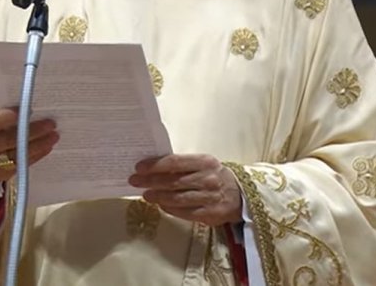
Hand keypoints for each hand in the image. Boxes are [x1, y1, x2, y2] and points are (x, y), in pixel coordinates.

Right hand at [0, 109, 59, 183]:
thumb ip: (8, 114)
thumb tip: (33, 109)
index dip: (15, 115)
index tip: (32, 110)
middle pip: (12, 138)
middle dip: (34, 131)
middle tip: (51, 124)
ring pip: (19, 154)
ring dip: (40, 144)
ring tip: (54, 136)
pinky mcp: (1, 175)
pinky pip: (22, 164)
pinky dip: (37, 155)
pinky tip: (47, 147)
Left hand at [128, 154, 242, 225]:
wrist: (240, 195)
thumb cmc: (215, 176)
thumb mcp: (203, 164)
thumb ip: (183, 165)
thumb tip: (154, 168)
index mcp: (205, 161)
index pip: (174, 162)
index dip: (154, 165)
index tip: (139, 167)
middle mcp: (208, 178)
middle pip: (172, 181)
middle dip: (150, 181)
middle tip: (134, 181)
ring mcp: (209, 197)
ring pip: (176, 198)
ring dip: (157, 196)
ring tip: (145, 195)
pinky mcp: (209, 214)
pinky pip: (183, 212)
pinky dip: (169, 208)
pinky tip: (160, 205)